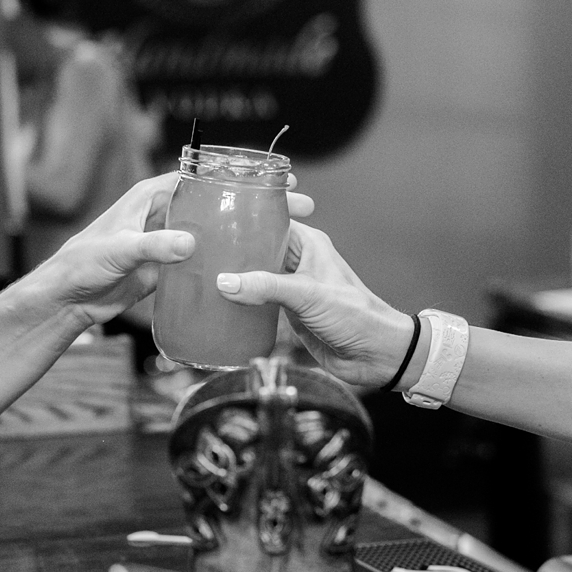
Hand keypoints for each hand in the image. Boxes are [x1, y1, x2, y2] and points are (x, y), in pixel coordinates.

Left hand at [42, 173, 315, 326]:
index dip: (240, 174)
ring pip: (214, 231)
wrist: (66, 300)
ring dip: (247, 233)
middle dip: (257, 203)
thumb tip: (189, 244)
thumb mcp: (117, 252)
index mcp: (150, 196)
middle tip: (300, 206)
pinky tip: (256, 267)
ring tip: (289, 237)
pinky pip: (203, 260)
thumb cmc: (81, 266)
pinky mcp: (166, 268)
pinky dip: (227, 261)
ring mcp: (166, 242)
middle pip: (217, 202)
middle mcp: (162, 214)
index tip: (276, 178)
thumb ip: (151, 247)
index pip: (202, 176)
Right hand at [215, 222, 413, 387]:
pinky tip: (215, 303)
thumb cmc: (357, 316)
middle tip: (196, 250)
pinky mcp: (284, 311)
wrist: (375, 355)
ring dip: (231, 277)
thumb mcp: (308, 295)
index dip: (243, 218)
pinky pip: (254, 301)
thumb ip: (266, 287)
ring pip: (252, 275)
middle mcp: (296, 261)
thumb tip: (225, 282)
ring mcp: (288, 287)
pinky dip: (238, 301)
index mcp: (306, 244)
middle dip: (229, 250)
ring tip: (197, 274)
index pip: (269, 220)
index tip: (212, 217)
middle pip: (255, 248)